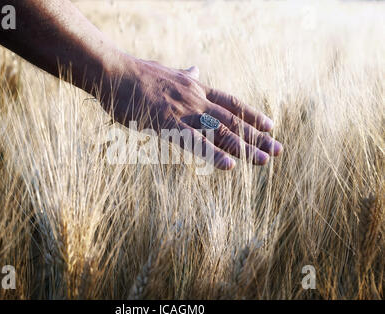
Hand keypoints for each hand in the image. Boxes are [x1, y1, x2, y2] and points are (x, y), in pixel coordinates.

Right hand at [98, 57, 282, 169]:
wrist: (114, 71)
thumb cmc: (137, 74)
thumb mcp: (168, 72)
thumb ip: (186, 74)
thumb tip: (197, 67)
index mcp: (196, 88)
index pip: (231, 102)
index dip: (252, 115)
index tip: (271, 125)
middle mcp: (196, 99)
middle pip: (233, 120)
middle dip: (257, 136)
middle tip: (279, 150)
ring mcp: (182, 111)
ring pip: (219, 132)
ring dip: (244, 147)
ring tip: (265, 160)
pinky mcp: (166, 123)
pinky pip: (193, 142)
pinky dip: (212, 154)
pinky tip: (228, 165)